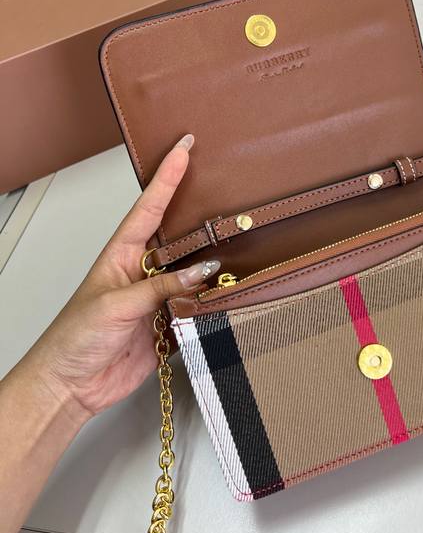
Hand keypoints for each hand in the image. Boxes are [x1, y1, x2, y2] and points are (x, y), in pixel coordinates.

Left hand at [24, 134, 218, 421]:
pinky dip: (216, 303)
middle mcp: (144, 272)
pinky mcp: (170, 326)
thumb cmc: (75, 337)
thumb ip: (162, 287)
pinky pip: (200, 308)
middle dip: (202, 214)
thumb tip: (204, 270)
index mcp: (122, 254)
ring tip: (240, 246)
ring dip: (215, 266)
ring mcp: (158, 298)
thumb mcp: (116, 304)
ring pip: (195, 273)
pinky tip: (230, 295)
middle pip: (180, 236)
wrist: (72, 385)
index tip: (184, 147)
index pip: (150, 206)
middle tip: (227, 187)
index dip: (167, 175)